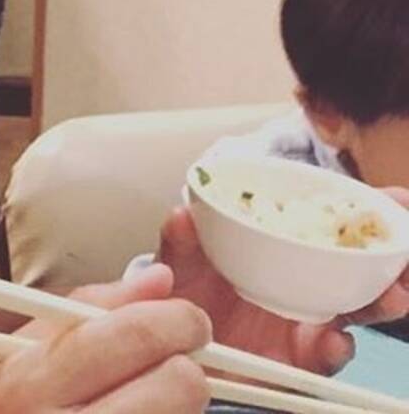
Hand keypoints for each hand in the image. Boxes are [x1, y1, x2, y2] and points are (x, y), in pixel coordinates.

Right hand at [0, 264, 210, 411]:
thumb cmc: (4, 405)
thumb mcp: (21, 346)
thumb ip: (90, 305)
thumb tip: (160, 279)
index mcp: (30, 378)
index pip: (128, 337)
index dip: (173, 320)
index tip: (188, 317)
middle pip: (176, 386)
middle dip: (191, 365)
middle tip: (186, 357)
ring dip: (183, 406)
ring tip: (158, 394)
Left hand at [159, 192, 408, 374]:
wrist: (176, 340)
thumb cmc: (187, 290)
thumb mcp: (180, 259)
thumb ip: (180, 238)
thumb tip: (182, 214)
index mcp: (281, 248)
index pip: (330, 225)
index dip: (364, 213)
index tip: (397, 200)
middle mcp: (303, 282)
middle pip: (358, 268)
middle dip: (391, 261)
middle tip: (407, 254)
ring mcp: (305, 321)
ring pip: (355, 310)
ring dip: (378, 303)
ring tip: (393, 296)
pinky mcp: (298, 360)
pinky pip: (324, 357)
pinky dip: (333, 349)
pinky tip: (332, 341)